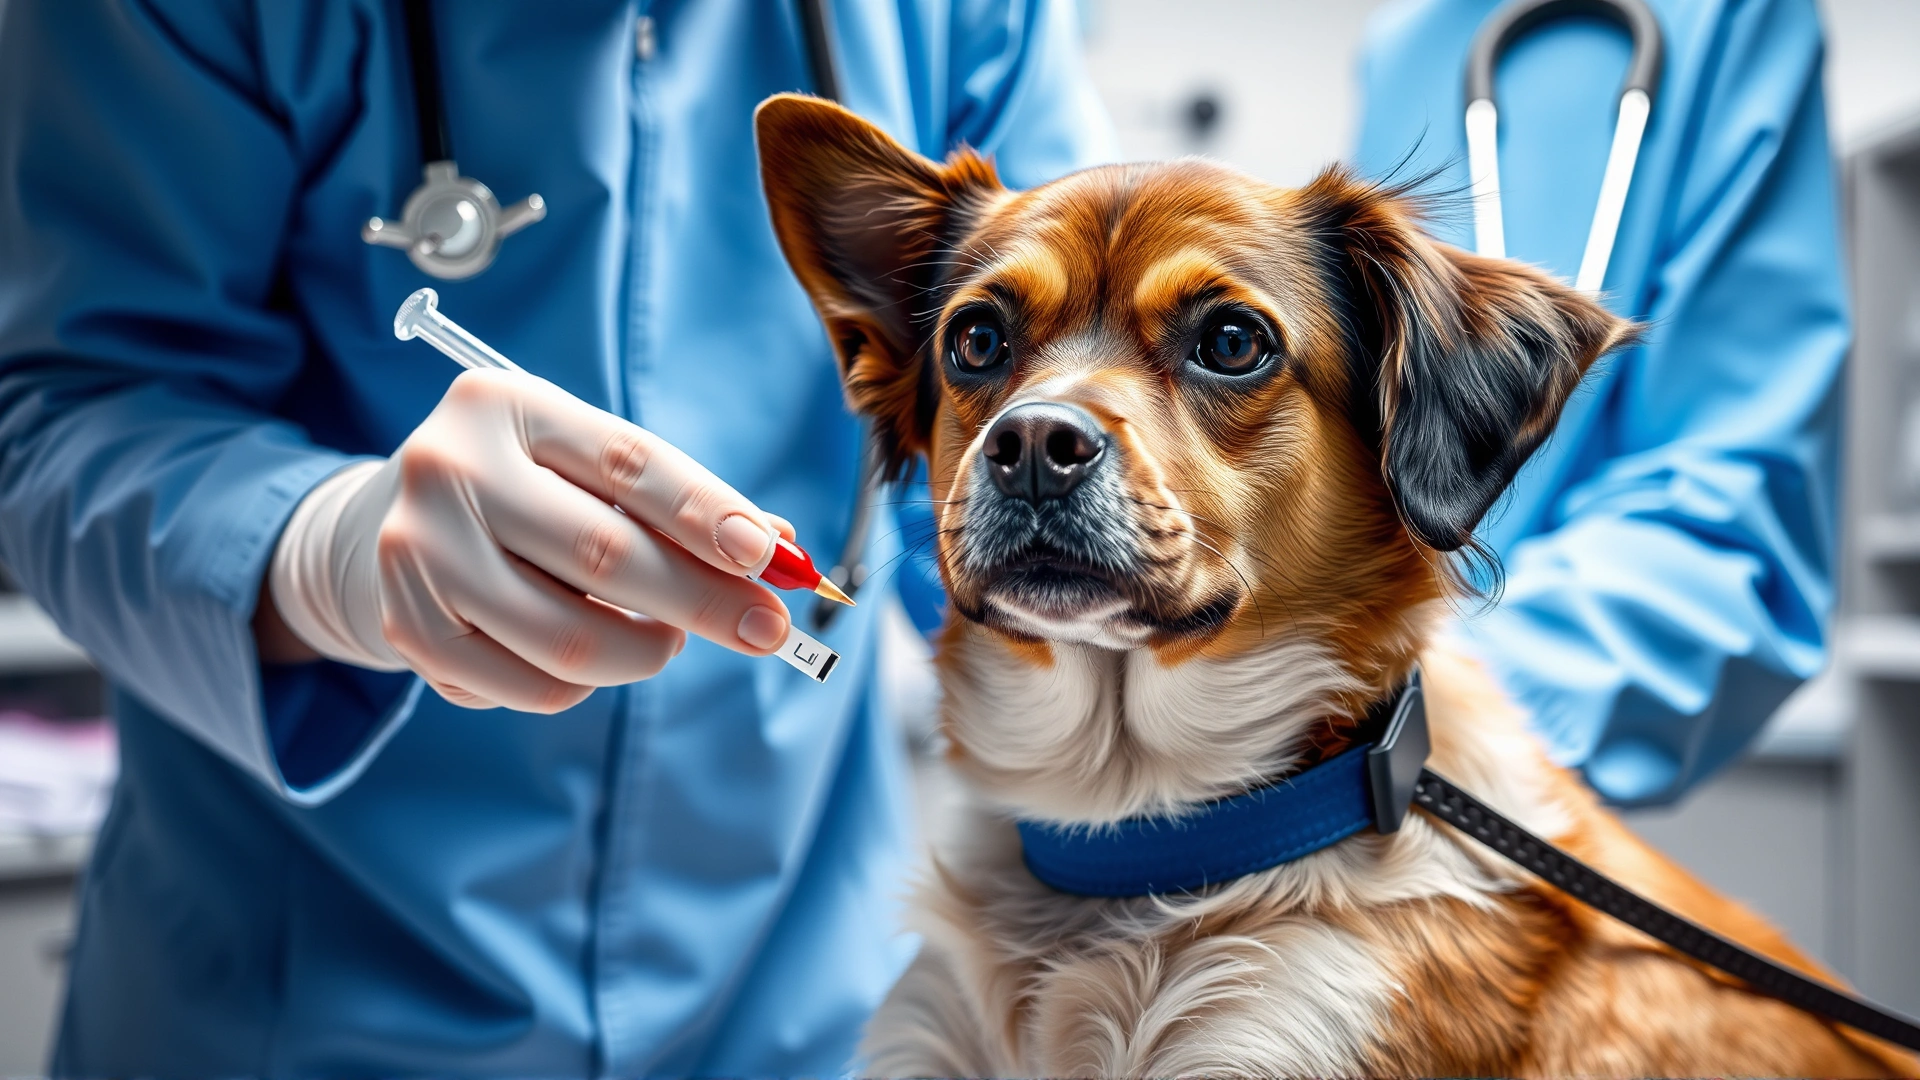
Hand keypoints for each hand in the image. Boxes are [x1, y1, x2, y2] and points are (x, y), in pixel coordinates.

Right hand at [265, 368, 794, 711]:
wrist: (387, 530)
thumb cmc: (525, 493)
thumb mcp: (589, 469)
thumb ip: (678, 502)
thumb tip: (781, 548)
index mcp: (504, 404)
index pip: (627, 462)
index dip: (706, 513)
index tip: (773, 558)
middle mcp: (449, 468)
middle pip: (605, 555)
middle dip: (704, 600)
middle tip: (767, 630)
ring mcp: (419, 553)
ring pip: (572, 639)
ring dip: (646, 652)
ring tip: (666, 640)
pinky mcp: (409, 629)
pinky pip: (534, 686)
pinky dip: (583, 686)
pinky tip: (588, 657)